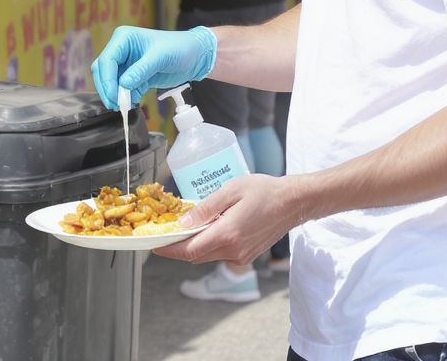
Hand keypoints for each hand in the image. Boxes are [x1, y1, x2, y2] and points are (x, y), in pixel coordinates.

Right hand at [90, 26, 216, 109]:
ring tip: (124, 107)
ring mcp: (126, 64)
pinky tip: (132, 104)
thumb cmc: (179, 48)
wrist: (195, 56)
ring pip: (110, 82)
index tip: (113, 96)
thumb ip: (140, 70)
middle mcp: (121, 50)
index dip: (106, 79)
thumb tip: (122, 85)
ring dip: (115, 95)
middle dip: (107, 89)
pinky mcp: (134, 76)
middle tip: (116, 105)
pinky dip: (125, 98)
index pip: (107, 59)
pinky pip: (122, 89)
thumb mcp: (160, 57)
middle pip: (103, 71)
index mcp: (123, 38)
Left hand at [155, 174, 305, 265]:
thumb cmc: (264, 191)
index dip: (168, 250)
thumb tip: (183, 223)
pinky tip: (210, 228)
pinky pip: (221, 253)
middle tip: (165, 233)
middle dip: (178, 247)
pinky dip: (210, 244)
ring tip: (187, 227)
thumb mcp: (231, 190)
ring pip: (208, 255)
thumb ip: (205, 208)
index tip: (153, 246)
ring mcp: (242, 256)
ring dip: (195, 245)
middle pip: (196, 255)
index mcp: (227, 235)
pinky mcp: (247, 255)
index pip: (189, 250)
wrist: (293, 203)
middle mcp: (233, 251)